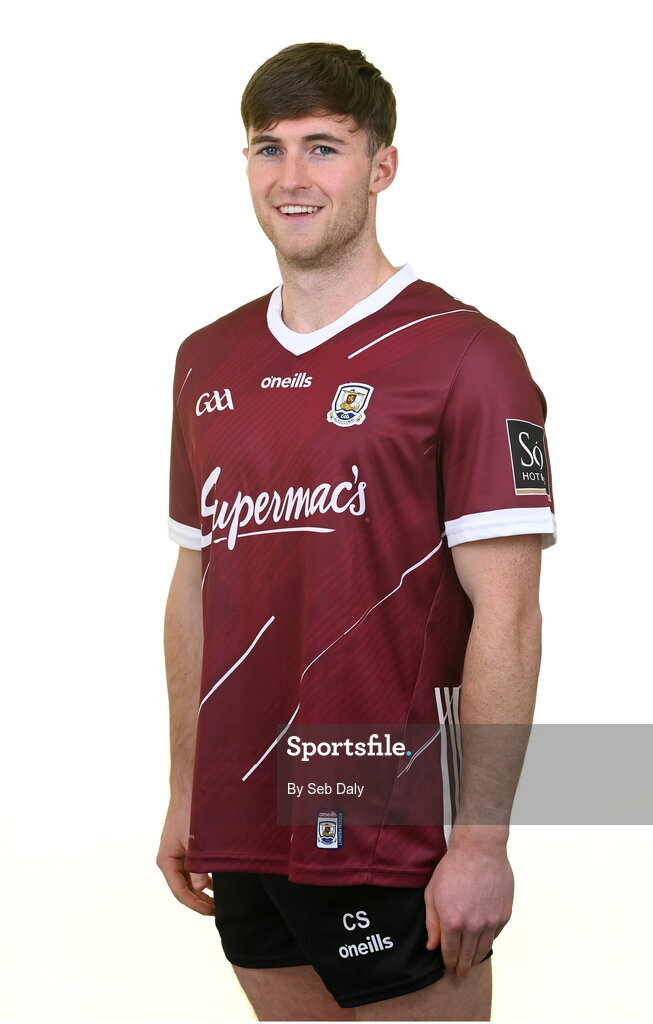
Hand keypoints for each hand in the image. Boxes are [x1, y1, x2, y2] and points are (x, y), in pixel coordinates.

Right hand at [156, 795, 214, 914]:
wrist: (190, 788)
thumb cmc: (190, 812)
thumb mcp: (195, 842)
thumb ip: (198, 866)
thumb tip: (201, 888)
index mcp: (166, 860)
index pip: (180, 892)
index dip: (195, 904)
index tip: (211, 911)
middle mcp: (169, 860)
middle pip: (184, 888)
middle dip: (200, 901)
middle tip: (218, 910)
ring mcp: (177, 854)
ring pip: (189, 880)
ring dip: (202, 891)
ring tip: (218, 901)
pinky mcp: (186, 848)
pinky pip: (193, 869)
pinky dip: (203, 878)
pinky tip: (215, 885)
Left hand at [424, 836, 513, 977]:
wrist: (479, 850)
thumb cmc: (453, 868)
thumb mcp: (432, 893)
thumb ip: (432, 923)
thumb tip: (432, 946)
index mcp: (453, 921)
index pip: (450, 953)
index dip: (448, 963)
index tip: (448, 969)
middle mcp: (473, 925)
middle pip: (468, 956)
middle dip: (462, 967)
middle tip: (460, 974)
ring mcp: (491, 921)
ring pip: (484, 949)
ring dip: (476, 958)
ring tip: (471, 962)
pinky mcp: (504, 914)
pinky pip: (496, 935)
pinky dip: (489, 940)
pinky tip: (483, 940)